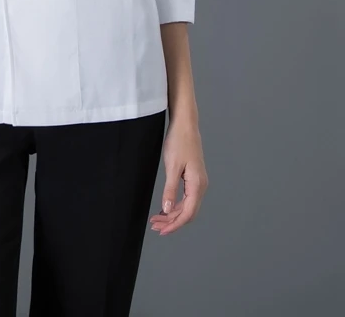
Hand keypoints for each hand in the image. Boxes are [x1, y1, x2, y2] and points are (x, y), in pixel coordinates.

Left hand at [150, 115, 207, 235]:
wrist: (185, 125)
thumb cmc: (179, 142)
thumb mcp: (172, 166)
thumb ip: (169, 189)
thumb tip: (167, 208)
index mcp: (197, 185)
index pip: (188, 213)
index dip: (175, 224)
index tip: (162, 230)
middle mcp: (200, 186)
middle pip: (188, 212)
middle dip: (172, 221)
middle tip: (155, 226)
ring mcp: (198, 182)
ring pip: (187, 205)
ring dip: (172, 213)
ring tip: (157, 219)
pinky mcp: (193, 178)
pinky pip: (186, 197)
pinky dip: (175, 204)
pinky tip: (165, 208)